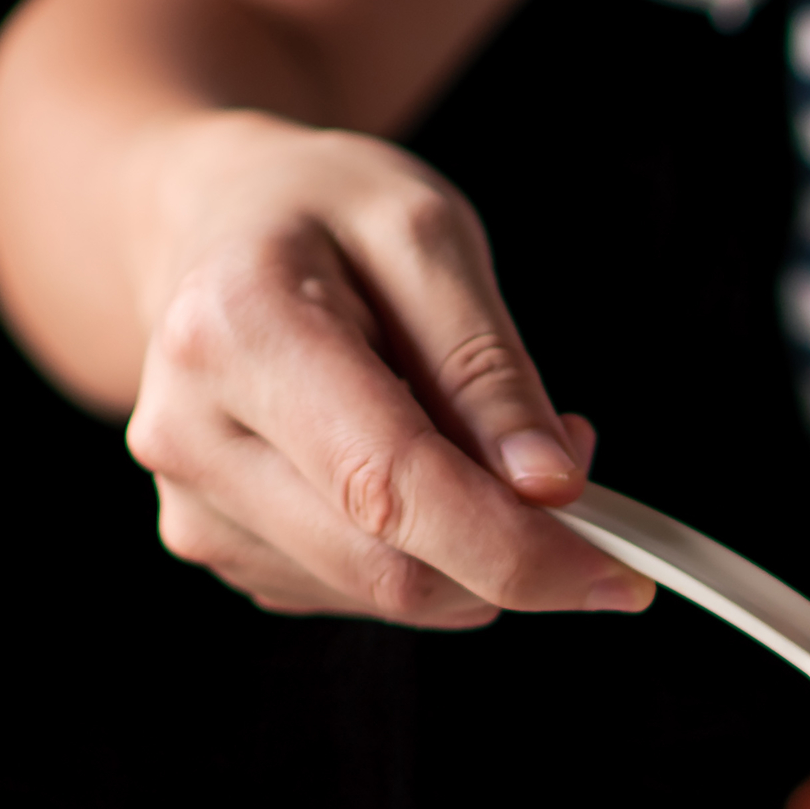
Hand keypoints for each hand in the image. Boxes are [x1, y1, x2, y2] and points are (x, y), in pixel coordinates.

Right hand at [119, 110, 649, 626]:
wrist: (207, 223)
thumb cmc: (321, 213)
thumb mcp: (426, 235)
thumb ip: (489, 366)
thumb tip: (550, 489)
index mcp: (239, 331)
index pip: (392, 486)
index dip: (518, 550)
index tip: (620, 575)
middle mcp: (189, 430)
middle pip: (390, 566)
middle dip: (515, 550)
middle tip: (564, 468)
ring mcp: (192, 499)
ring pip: (381, 595)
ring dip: (471, 551)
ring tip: (478, 440)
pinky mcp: (212, 540)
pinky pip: (354, 591)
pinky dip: (423, 554)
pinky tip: (415, 471)